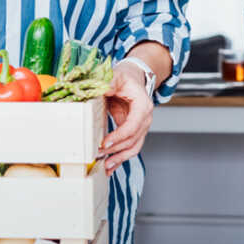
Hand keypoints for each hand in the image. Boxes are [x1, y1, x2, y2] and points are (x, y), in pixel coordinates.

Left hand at [98, 61, 153, 175]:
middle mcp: (145, 118)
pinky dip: (121, 157)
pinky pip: (130, 147)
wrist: (133, 78)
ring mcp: (141, 126)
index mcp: (143, 105)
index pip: (132, 126)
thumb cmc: (125, 77)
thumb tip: (98, 89)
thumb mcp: (115, 76)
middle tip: (98, 154)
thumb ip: (107, 83)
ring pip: (133, 147)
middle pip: (133, 140)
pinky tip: (111, 166)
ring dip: (120, 158)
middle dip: (116, 150)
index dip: (119, 136)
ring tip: (106, 167)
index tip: (104, 143)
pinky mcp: (134, 131)